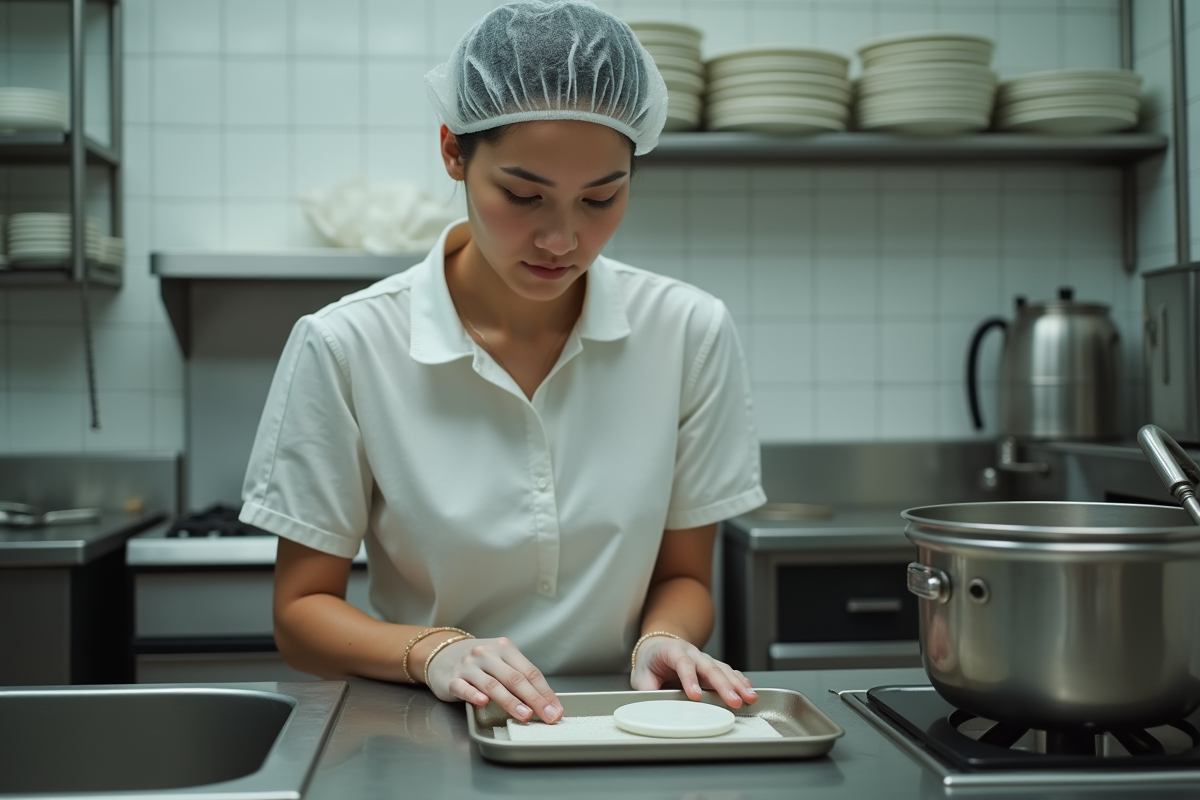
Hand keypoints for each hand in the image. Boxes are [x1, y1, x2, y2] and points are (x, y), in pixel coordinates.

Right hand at [422, 635, 562, 723]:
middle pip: (515, 678)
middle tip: (547, 716)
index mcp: (505, 648)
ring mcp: (469, 666)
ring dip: (510, 701)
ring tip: (525, 715)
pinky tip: (483, 702)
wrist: (442, 654)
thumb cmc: (478, 662)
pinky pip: (465, 688)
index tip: (555, 710)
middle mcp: (487, 654)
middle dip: (534, 699)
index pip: (530, 672)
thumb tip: (545, 702)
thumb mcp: (501, 662)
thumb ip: (519, 677)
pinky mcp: (452, 679)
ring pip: (493, 685)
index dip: (545, 692)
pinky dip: (474, 695)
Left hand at [630, 636, 756, 708]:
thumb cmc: (651, 661)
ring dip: (737, 684)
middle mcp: (692, 653)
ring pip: (723, 669)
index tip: (695, 696)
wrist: (658, 646)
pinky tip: (750, 690)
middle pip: (709, 667)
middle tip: (733, 701)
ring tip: (749, 697)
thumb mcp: (641, 676)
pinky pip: (729, 671)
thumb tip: (652, 706)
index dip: (689, 679)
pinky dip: (740, 681)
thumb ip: (647, 690)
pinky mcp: (712, 666)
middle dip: (723, 685)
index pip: (683, 664)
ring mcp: (704, 659)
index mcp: (672, 651)